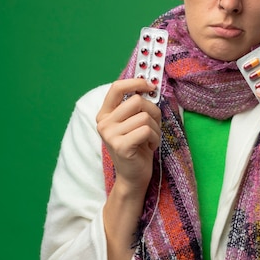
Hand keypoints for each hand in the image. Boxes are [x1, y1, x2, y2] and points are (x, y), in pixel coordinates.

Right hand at [96, 78, 162, 195]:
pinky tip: (149, 146)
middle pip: (136, 101)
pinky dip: (155, 138)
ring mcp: (110, 135)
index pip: (116, 88)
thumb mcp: (133, 123)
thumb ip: (136, 106)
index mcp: (105, 114)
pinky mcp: (121, 146)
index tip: (149, 85)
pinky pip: (146, 130)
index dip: (135, 82)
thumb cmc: (137, 147)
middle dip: (152, 111)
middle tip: (153, 124)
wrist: (133, 177)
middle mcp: (104, 123)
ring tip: (150, 139)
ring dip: (155, 128)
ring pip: (144, 116)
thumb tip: (150, 86)